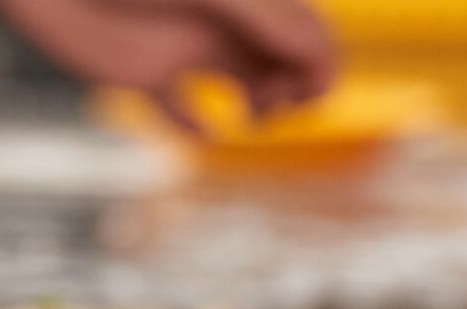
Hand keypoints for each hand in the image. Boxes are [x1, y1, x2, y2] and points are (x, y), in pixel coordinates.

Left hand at [0, 0, 336, 118]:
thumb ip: (269, 19)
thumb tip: (319, 62)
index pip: (310, 31)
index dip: (322, 64)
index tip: (306, 91)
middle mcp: (223, 20)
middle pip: (285, 60)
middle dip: (298, 87)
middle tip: (275, 103)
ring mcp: (185, 47)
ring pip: (246, 85)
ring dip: (265, 108)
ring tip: (253, 116)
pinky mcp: (144, 75)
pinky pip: (183, 110)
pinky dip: (199, 128)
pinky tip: (204, 130)